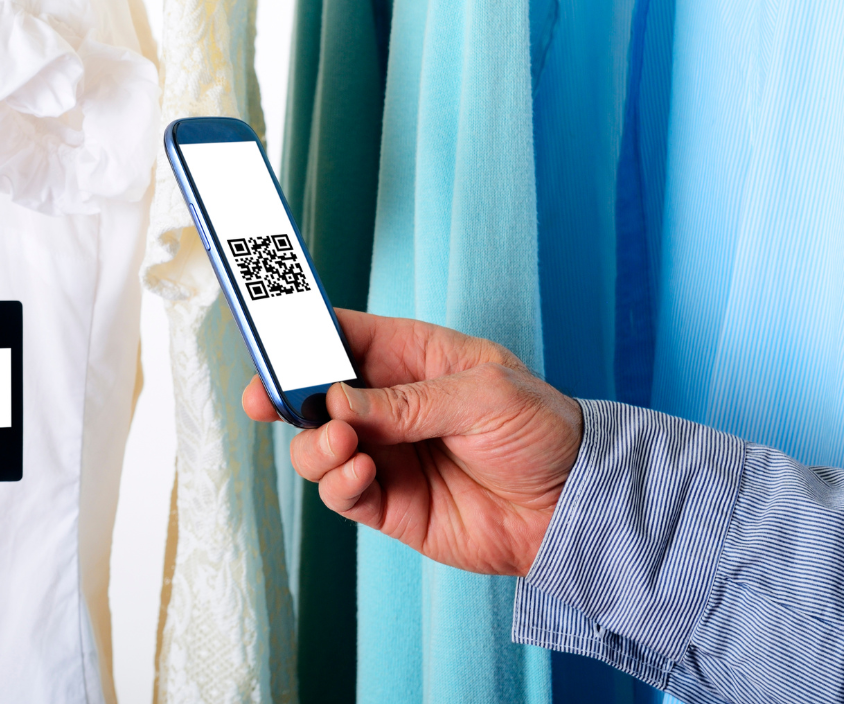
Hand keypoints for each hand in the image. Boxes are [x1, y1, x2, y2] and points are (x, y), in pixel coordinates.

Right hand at [242, 309, 583, 576]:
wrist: (575, 509)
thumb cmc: (543, 432)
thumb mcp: (486, 395)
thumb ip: (409, 401)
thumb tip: (339, 400)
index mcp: (411, 356)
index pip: (341, 335)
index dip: (299, 333)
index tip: (269, 338)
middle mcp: (387, 403)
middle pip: (312, 391)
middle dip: (284, 394)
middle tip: (269, 400)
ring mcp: (384, 453)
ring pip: (315, 444)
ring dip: (315, 444)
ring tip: (345, 444)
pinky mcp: (387, 502)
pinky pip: (339, 491)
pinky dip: (337, 482)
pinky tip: (359, 472)